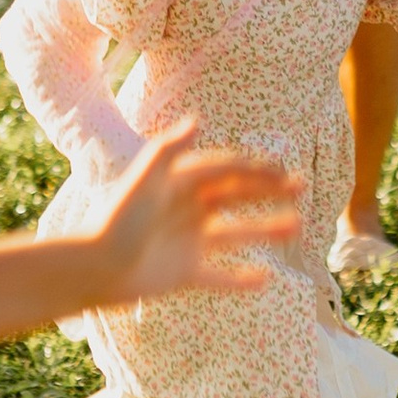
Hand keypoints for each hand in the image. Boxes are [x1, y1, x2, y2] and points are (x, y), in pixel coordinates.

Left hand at [76, 124, 303, 307]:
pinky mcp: (183, 272)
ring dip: (266, 228)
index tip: (283, 170)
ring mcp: (187, 241)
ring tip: (298, 226)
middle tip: (301, 187)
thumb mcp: (144, 180)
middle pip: (235, 195)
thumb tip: (198, 119)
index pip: (225, 169)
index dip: (254, 167)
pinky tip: (266, 278)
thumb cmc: (118, 220)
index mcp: (179, 183)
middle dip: (268, 190)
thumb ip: (168, 150)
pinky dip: (241, 278)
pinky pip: (219, 275)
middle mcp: (186, 209)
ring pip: (235, 233)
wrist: (96, 268)